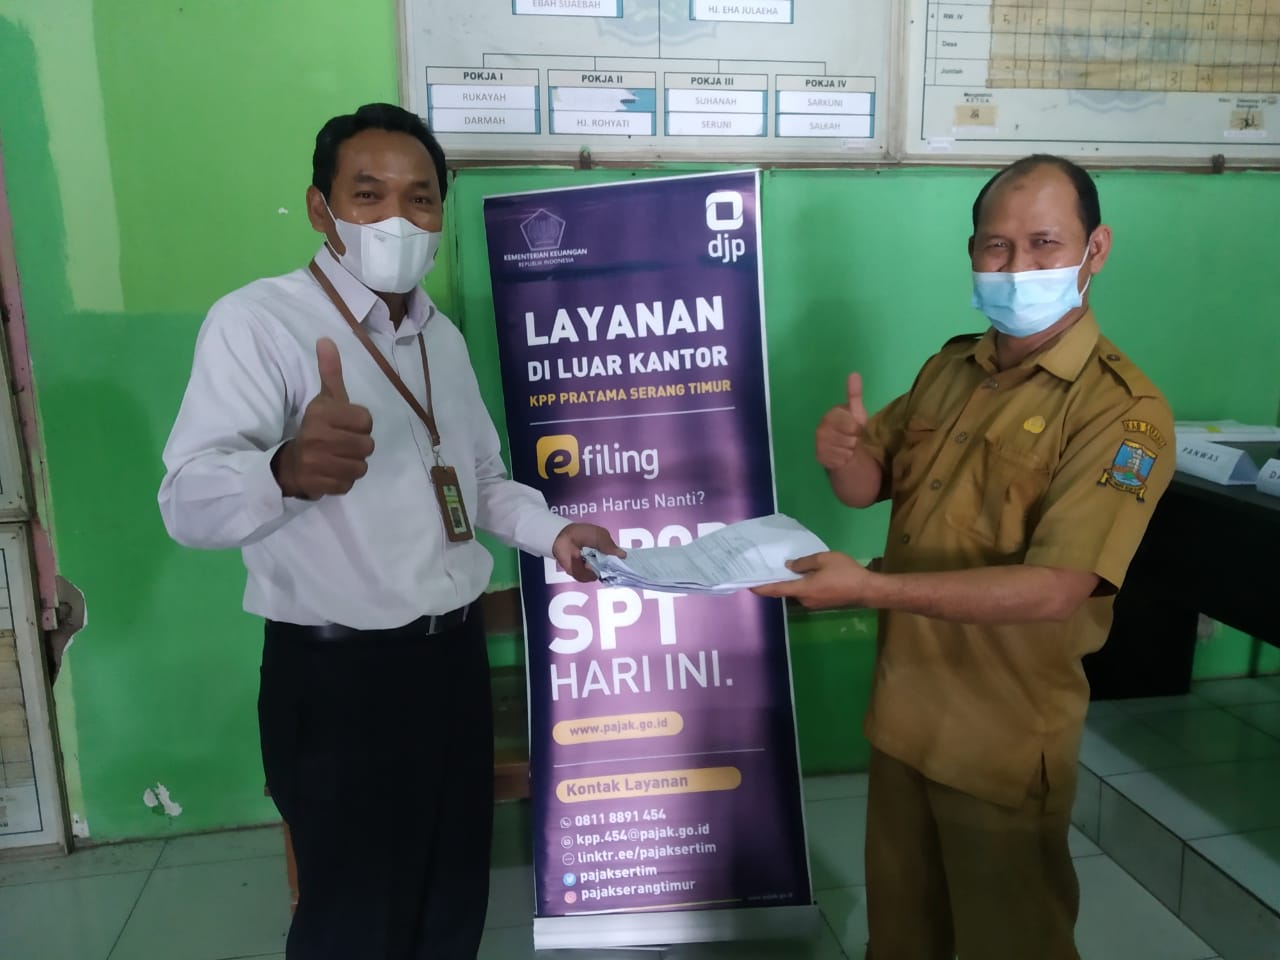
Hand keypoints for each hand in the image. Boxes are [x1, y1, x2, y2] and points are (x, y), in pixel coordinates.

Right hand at [272, 338, 374, 498]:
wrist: (291, 463)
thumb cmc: (316, 428)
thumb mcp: (324, 399)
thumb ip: (330, 372)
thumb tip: (326, 339)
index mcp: (321, 413)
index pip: (366, 421)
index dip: (361, 425)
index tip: (347, 425)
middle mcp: (317, 437)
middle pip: (367, 446)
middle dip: (360, 446)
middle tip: (343, 445)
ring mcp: (316, 463)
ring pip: (361, 467)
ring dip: (354, 465)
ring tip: (339, 458)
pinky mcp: (317, 485)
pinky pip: (349, 485)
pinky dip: (345, 481)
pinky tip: (333, 472)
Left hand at [553, 523, 625, 582]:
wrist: (564, 536)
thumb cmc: (582, 533)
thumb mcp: (600, 535)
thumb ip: (611, 546)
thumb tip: (623, 556)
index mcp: (606, 553)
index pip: (617, 562)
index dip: (621, 565)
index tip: (624, 565)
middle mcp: (600, 563)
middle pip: (611, 572)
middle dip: (610, 568)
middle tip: (606, 561)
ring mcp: (591, 569)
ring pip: (600, 575)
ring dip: (594, 566)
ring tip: (587, 557)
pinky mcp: (581, 574)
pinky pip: (587, 577)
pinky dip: (584, 569)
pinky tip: (581, 561)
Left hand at [751, 551, 873, 609]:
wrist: (867, 590)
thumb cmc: (846, 573)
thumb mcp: (824, 559)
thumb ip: (804, 563)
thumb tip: (789, 567)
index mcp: (803, 589)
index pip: (776, 589)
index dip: (761, 588)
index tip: (748, 585)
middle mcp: (805, 600)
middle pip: (786, 590)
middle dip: (776, 581)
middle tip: (766, 569)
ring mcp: (813, 603)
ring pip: (797, 591)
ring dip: (791, 582)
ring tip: (785, 568)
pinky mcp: (822, 603)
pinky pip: (806, 592)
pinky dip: (801, 584)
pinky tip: (804, 574)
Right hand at [815, 372, 867, 469]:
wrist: (841, 449)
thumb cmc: (850, 429)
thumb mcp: (856, 412)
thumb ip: (854, 394)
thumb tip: (854, 373)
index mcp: (830, 415)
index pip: (850, 424)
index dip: (856, 428)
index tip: (856, 429)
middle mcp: (821, 428)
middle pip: (848, 437)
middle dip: (853, 440)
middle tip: (850, 438)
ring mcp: (819, 443)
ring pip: (844, 449)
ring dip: (849, 450)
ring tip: (846, 447)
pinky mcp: (819, 457)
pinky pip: (839, 460)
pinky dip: (844, 459)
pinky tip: (841, 455)